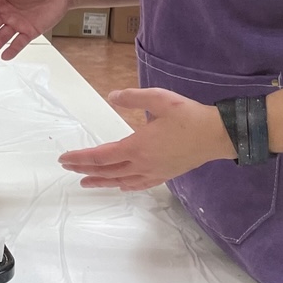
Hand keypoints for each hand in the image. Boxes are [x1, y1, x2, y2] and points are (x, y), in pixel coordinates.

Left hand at [58, 87, 235, 190]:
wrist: (218, 135)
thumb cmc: (189, 116)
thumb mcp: (160, 99)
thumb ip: (133, 98)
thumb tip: (112, 96)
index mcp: (137, 146)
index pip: (100, 156)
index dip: (80, 158)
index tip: (64, 158)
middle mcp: (142, 164)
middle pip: (106, 170)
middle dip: (85, 169)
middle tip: (68, 168)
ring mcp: (154, 172)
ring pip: (120, 181)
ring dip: (101, 181)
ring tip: (85, 182)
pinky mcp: (165, 175)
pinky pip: (139, 184)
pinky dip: (124, 186)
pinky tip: (120, 186)